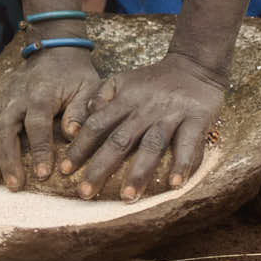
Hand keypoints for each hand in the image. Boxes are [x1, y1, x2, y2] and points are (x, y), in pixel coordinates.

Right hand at [0, 47, 100, 189]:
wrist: (54, 51)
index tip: (43, 174)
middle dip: (7, 158)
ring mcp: (0, 99)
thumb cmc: (73, 75)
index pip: (37, 125)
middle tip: (14, 185)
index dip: (40, 150)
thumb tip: (73, 134)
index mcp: (41, 95)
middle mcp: (16, 97)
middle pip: (4, 128)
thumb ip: (81, 111)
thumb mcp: (88, 88)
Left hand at [63, 52, 222, 200]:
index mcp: (125, 98)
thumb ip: (100, 97)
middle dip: (101, 167)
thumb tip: (78, 123)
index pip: (97, 124)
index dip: (80, 147)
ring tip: (127, 196)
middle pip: (120, 139)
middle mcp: (145, 108)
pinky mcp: (196, 118)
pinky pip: (188, 143)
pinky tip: (175, 184)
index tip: (65, 170)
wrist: (194, 64)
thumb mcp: (122, 80)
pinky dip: (182, 163)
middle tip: (85, 193)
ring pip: (152, 144)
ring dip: (139, 172)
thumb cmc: (153, 80)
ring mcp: (171, 114)